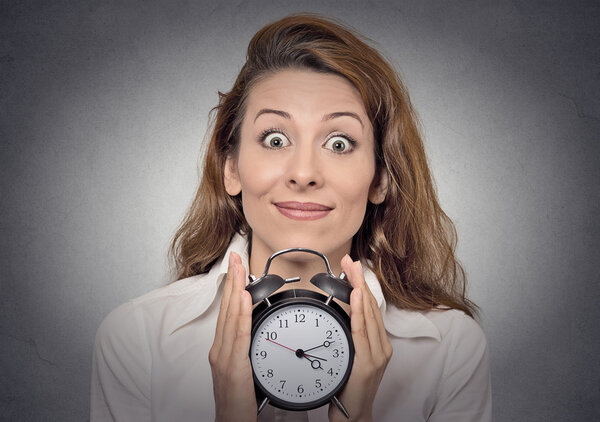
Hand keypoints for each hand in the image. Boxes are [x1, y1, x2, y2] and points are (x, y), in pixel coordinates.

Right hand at [209, 252, 256, 421]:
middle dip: (232, 280)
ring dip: (236, 289)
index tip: (236, 265)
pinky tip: (244, 298)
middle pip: (227, 308)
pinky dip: (242, 315)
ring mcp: (224, 358)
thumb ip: (245, 348)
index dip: (232, 286)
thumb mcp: (241, 369)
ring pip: (231, 317)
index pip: (228, 310)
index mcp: (223, 348)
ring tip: (239, 268)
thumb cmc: (237, 402)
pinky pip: (239, 336)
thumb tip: (254, 329)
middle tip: (236, 256)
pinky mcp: (233, 368)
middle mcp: (220, 350)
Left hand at [328, 255, 392, 421]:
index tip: (352, 266)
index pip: (370, 308)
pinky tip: (356, 297)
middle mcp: (381, 346)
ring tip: (353, 270)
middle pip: (371, 306)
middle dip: (360, 280)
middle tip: (350, 260)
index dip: (362, 285)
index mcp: (378, 343)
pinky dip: (359, 312)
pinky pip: (363, 332)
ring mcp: (377, 354)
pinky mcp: (369, 363)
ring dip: (359, 289)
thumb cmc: (348, 387)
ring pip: (368, 315)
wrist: (354, 415)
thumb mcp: (350, 357)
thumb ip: (350, 337)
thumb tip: (338, 315)